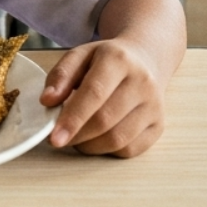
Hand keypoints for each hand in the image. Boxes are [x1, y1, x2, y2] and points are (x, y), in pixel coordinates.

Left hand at [39, 38, 165, 157]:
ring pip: (117, 139)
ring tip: (79, 135)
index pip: (94, 93)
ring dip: (90, 145)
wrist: (146, 58)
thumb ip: (60, 75)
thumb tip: (47, 101)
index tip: (54, 138)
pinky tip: (99, 137)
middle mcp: (142, 81)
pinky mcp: (159, 125)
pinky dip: (108, 150)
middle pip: (105, 120)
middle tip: (59, 138)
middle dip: (77, 135)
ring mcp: (154, 105)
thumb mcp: (81, 56)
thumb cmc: (107, 60)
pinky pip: (129, 149)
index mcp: (119, 59)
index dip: (73, 118)